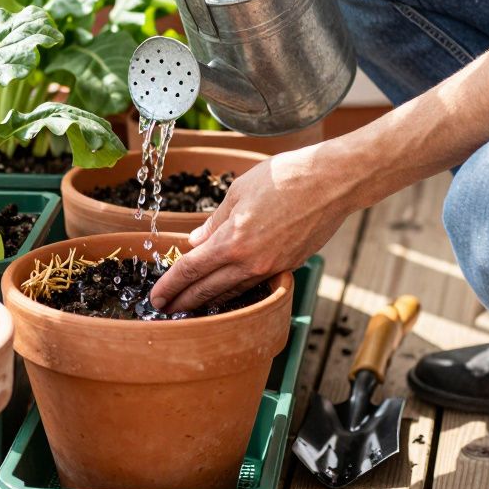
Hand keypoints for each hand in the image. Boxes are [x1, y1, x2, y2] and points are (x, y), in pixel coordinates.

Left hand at [150, 142, 360, 312]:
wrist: (332, 182)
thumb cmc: (284, 177)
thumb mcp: (239, 191)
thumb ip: (214, 221)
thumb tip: (195, 242)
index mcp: (232, 240)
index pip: (190, 270)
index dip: (169, 286)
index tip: (155, 298)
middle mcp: (250, 261)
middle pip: (207, 290)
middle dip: (183, 303)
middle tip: (165, 311)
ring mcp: (271, 268)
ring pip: (232, 293)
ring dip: (208, 302)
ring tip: (191, 309)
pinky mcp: (288, 267)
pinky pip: (255, 285)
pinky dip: (236, 292)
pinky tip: (227, 295)